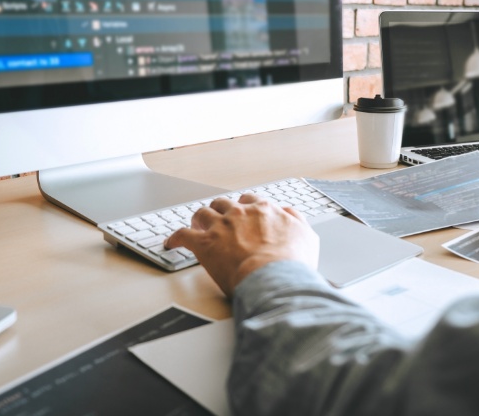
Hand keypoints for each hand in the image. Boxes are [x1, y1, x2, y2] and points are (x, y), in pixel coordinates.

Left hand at [164, 194, 319, 296]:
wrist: (275, 278)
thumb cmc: (292, 263)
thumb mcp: (306, 236)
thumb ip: (296, 220)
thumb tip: (289, 213)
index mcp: (264, 210)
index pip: (250, 200)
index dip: (244, 207)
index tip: (243, 213)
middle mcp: (240, 213)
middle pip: (223, 203)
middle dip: (219, 210)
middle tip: (218, 219)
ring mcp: (221, 227)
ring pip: (202, 214)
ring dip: (198, 219)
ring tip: (196, 225)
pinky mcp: (204, 244)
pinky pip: (183, 235)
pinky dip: (176, 238)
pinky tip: (172, 243)